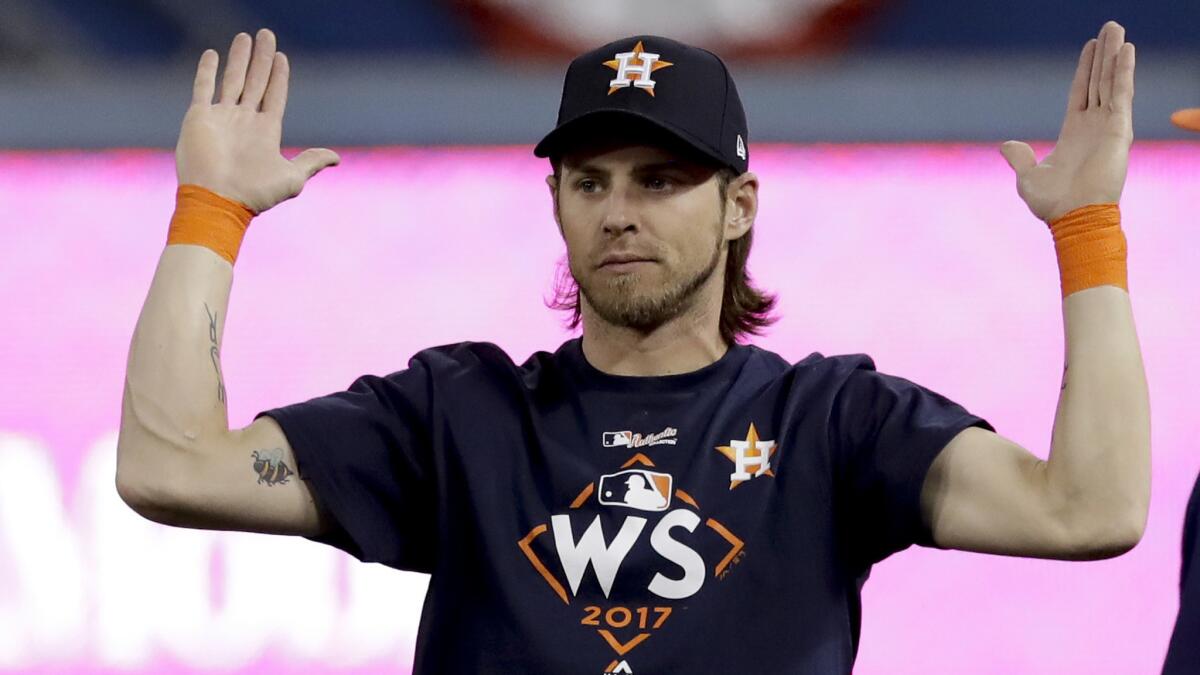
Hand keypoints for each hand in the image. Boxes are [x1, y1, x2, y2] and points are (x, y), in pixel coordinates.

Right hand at [175, 29, 338, 213]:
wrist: (218, 200)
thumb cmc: (256, 193)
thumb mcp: (292, 178)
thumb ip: (311, 162)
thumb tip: (337, 158)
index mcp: (266, 132)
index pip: (274, 95)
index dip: (279, 76)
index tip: (282, 56)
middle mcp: (244, 121)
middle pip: (256, 82)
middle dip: (262, 58)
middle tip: (267, 34)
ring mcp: (221, 118)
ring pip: (232, 80)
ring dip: (239, 58)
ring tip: (246, 37)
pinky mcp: (199, 118)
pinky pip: (203, 88)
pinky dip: (206, 70)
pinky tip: (213, 54)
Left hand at [999, 21, 1134, 222]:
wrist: (1072, 218)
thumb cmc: (1052, 204)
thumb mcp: (1028, 177)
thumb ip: (1020, 158)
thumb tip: (1007, 145)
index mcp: (1074, 134)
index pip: (1082, 93)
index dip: (1086, 70)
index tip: (1090, 48)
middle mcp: (1094, 127)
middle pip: (1099, 81)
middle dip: (1104, 55)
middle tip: (1110, 28)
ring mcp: (1108, 127)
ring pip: (1111, 82)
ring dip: (1115, 55)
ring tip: (1116, 30)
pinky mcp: (1118, 130)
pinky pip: (1121, 94)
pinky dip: (1123, 72)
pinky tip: (1125, 51)